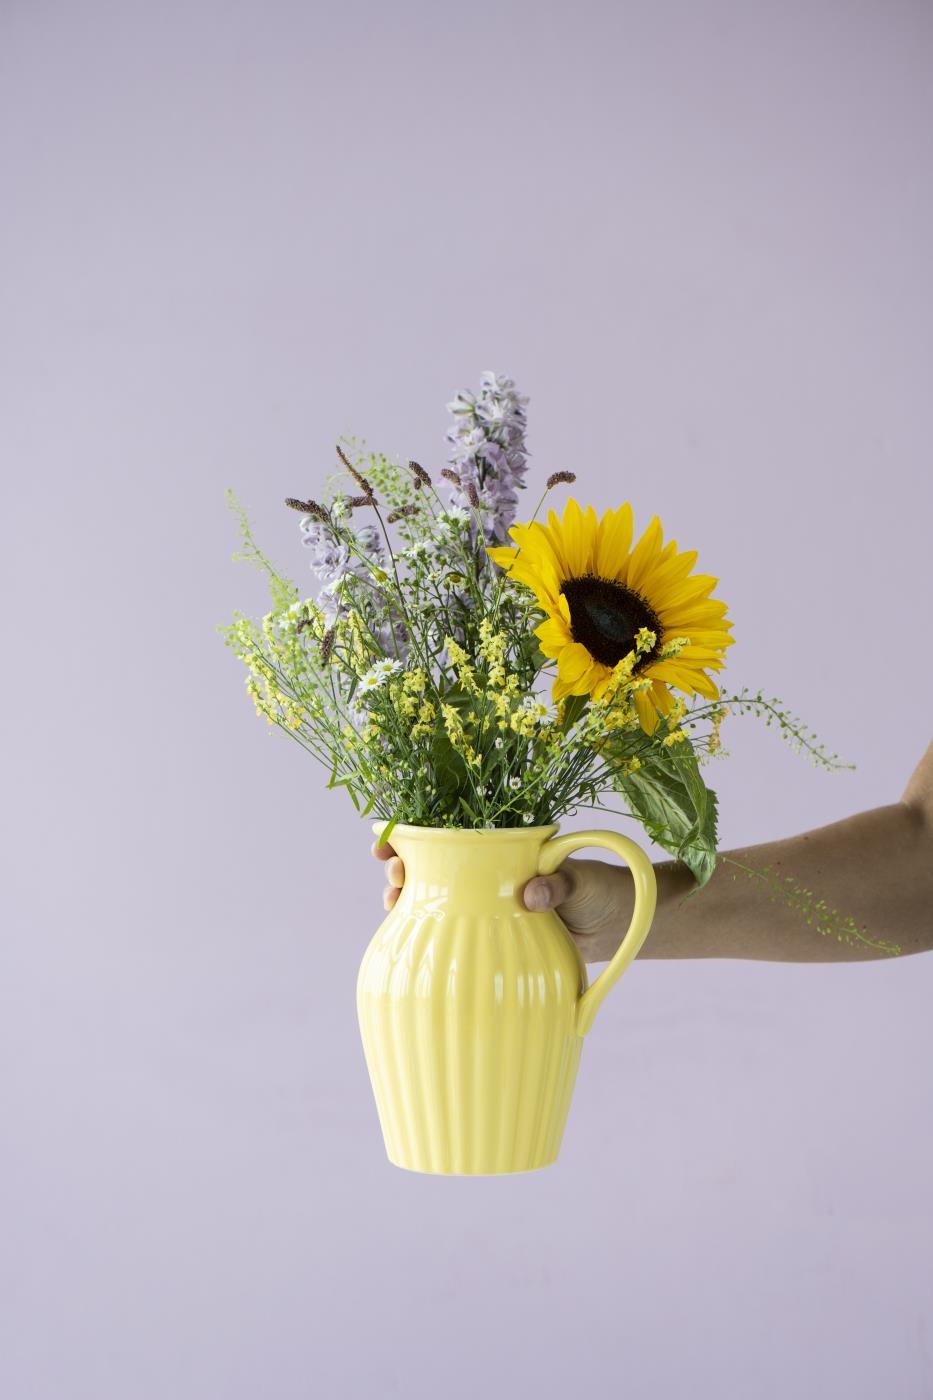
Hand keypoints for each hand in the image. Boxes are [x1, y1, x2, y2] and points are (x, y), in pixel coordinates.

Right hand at [371, 841, 634, 962]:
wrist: (619, 928)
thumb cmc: (602, 891)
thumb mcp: (584, 880)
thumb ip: (561, 883)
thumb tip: (531, 894)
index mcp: (504, 845)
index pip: (451, 829)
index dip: (414, 831)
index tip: (390, 838)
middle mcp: (487, 870)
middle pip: (430, 861)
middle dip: (400, 863)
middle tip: (395, 874)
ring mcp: (484, 902)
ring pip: (432, 894)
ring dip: (405, 895)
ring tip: (394, 901)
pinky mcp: (488, 933)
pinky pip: (450, 927)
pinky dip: (426, 928)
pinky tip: (410, 937)